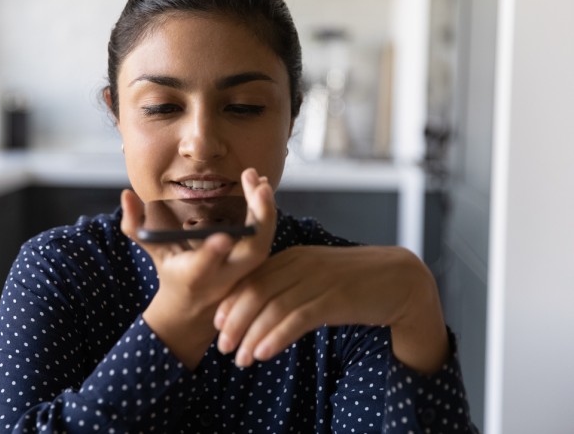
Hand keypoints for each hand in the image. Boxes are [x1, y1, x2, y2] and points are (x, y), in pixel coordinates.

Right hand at [119, 168, 277, 368]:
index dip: (212, 253)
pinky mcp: (255, 264)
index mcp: (195, 276)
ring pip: (264, 241)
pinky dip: (268, 213)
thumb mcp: (152, 250)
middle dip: (259, 216)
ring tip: (258, 178)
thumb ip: (135, 225)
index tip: (222, 238)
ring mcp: (244, 272)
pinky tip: (263, 187)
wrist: (195, 307)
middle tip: (255, 183)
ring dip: (266, 208)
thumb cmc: (173, 272)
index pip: (204, 267)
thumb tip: (126, 195)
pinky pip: (266, 237)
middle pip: (251, 251)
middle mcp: (224, 277)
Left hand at [214, 245, 448, 373]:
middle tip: (222, 347)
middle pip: (256, 293)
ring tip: (239, 359)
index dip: (231, 302)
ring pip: (273, 309)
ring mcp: (318, 281)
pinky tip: (262, 353)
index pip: (252, 278)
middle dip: (235, 322)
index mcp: (293, 257)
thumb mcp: (316, 276)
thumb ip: (289, 285)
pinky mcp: (335, 299)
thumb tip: (259, 311)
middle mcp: (302, 265)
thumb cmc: (354, 282)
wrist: (399, 280)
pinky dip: (276, 337)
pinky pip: (297, 319)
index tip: (217, 323)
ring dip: (251, 336)